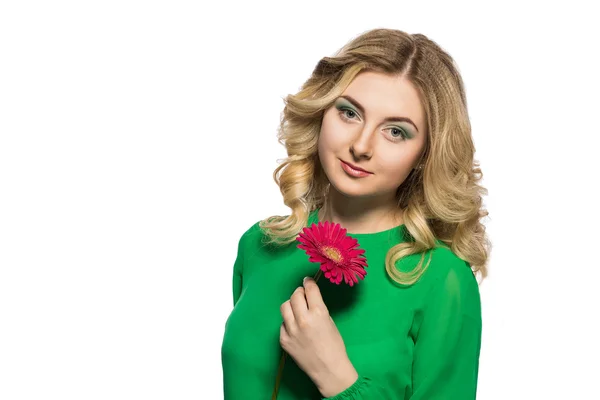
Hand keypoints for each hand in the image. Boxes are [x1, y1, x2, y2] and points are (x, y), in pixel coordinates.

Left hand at [279, 277, 358, 396]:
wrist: (329, 370)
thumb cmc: (334, 345)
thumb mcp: (330, 321)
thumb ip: (318, 308)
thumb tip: (308, 297)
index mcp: (318, 313)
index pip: (309, 289)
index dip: (308, 282)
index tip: (307, 281)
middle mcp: (303, 319)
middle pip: (294, 295)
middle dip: (299, 293)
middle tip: (303, 296)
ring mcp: (291, 330)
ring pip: (284, 307)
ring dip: (291, 305)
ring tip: (297, 311)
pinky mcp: (283, 340)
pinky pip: (283, 324)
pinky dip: (288, 322)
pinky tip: (296, 329)